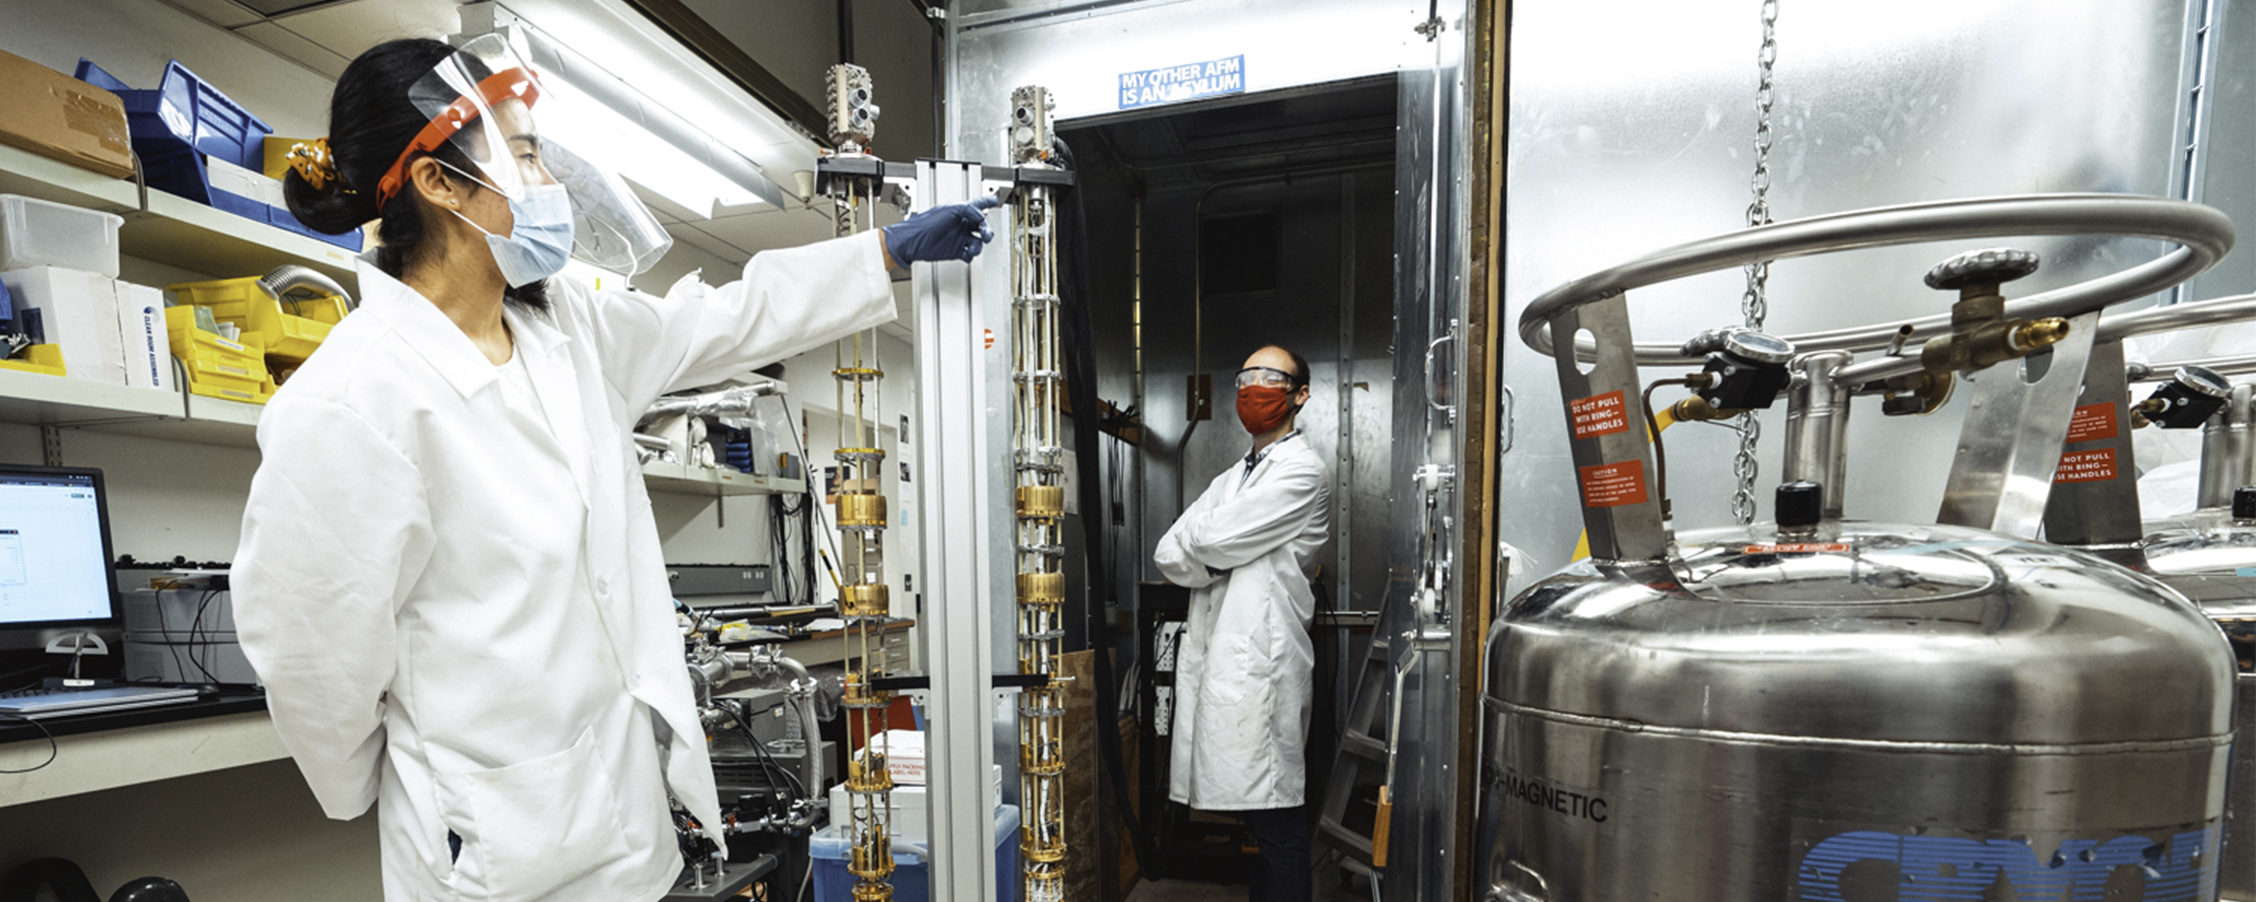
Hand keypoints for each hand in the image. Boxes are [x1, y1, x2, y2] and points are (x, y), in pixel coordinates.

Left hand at [882, 195, 1000, 265]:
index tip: (994, 200)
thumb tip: (981, 215)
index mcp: (960, 211)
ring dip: (978, 246)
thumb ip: (968, 210)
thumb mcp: (950, 210)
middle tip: (986, 235)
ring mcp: (958, 238)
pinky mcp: (955, 251)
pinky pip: (969, 254)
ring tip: (972, 248)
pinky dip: (971, 255)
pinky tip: (967, 254)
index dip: (987, 201)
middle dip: (987, 230)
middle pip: (982, 226)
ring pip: (977, 242)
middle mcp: (960, 224)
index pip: (977, 204)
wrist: (914, 241)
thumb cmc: (926, 223)